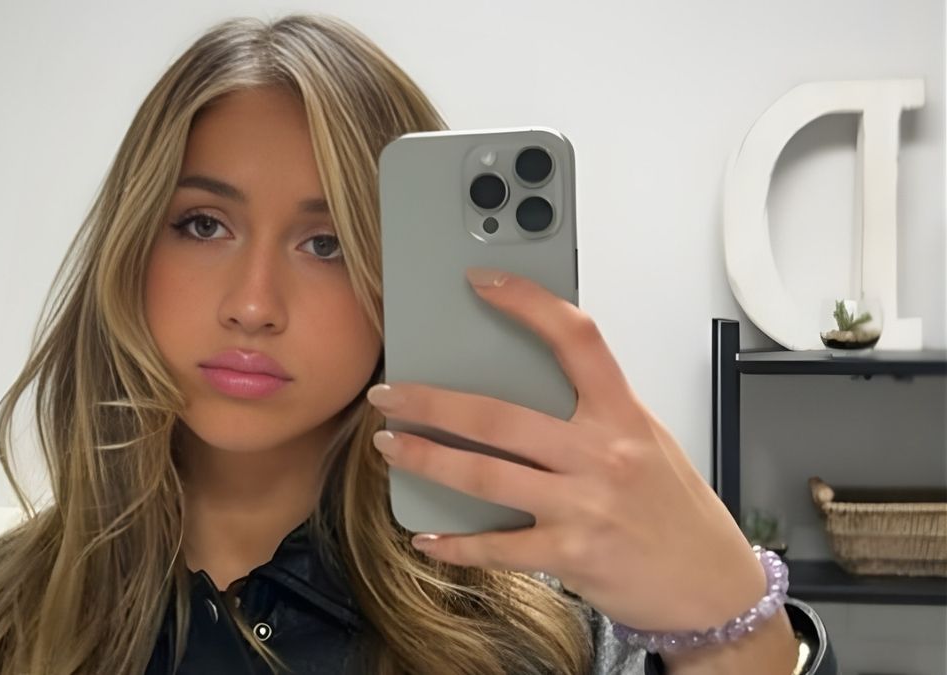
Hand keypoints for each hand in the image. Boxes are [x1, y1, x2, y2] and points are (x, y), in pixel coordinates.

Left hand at [366, 266, 766, 633]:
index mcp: (622, 415)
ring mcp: (584, 505)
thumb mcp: (647, 442)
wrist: (712, 587)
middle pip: (499, 415)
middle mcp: (601, 454)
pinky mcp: (571, 553)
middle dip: (431, 403)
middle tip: (390, 394)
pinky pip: (497, 547)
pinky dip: (456, 546)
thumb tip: (528, 387)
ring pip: (483, 476)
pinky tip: (427, 537)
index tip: (483, 283)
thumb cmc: (675, 511)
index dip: (528, 303)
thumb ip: (594, 414)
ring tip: (390, 446)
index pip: (576, 339)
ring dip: (426, 460)